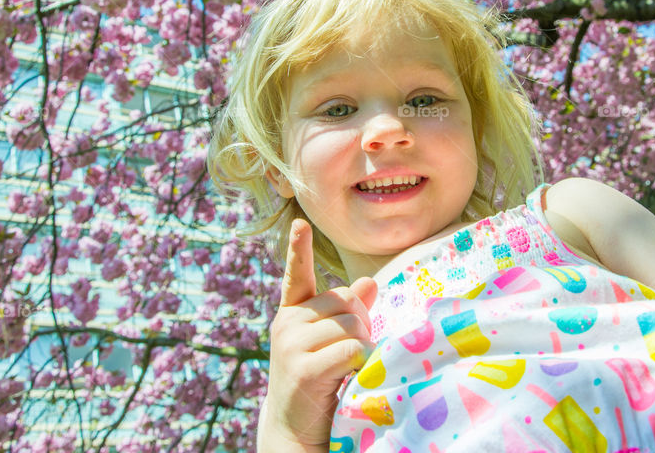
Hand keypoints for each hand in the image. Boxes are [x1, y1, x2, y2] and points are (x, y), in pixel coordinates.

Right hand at [258, 218, 377, 451]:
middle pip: (344, 302)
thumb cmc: (318, 383)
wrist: (295, 430)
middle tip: (351, 353)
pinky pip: (351, 348)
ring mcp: (291, 344)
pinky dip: (360, 363)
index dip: (299, 248)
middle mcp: (286, 323)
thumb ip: (345, 313)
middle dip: (360, 324)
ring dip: (362, 347)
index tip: (300, 224)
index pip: (296, 276)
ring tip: (346, 369)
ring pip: (351, 325)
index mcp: (292, 314)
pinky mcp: (302, 367)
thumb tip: (367, 282)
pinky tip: (346, 377)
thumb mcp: (329, 344)